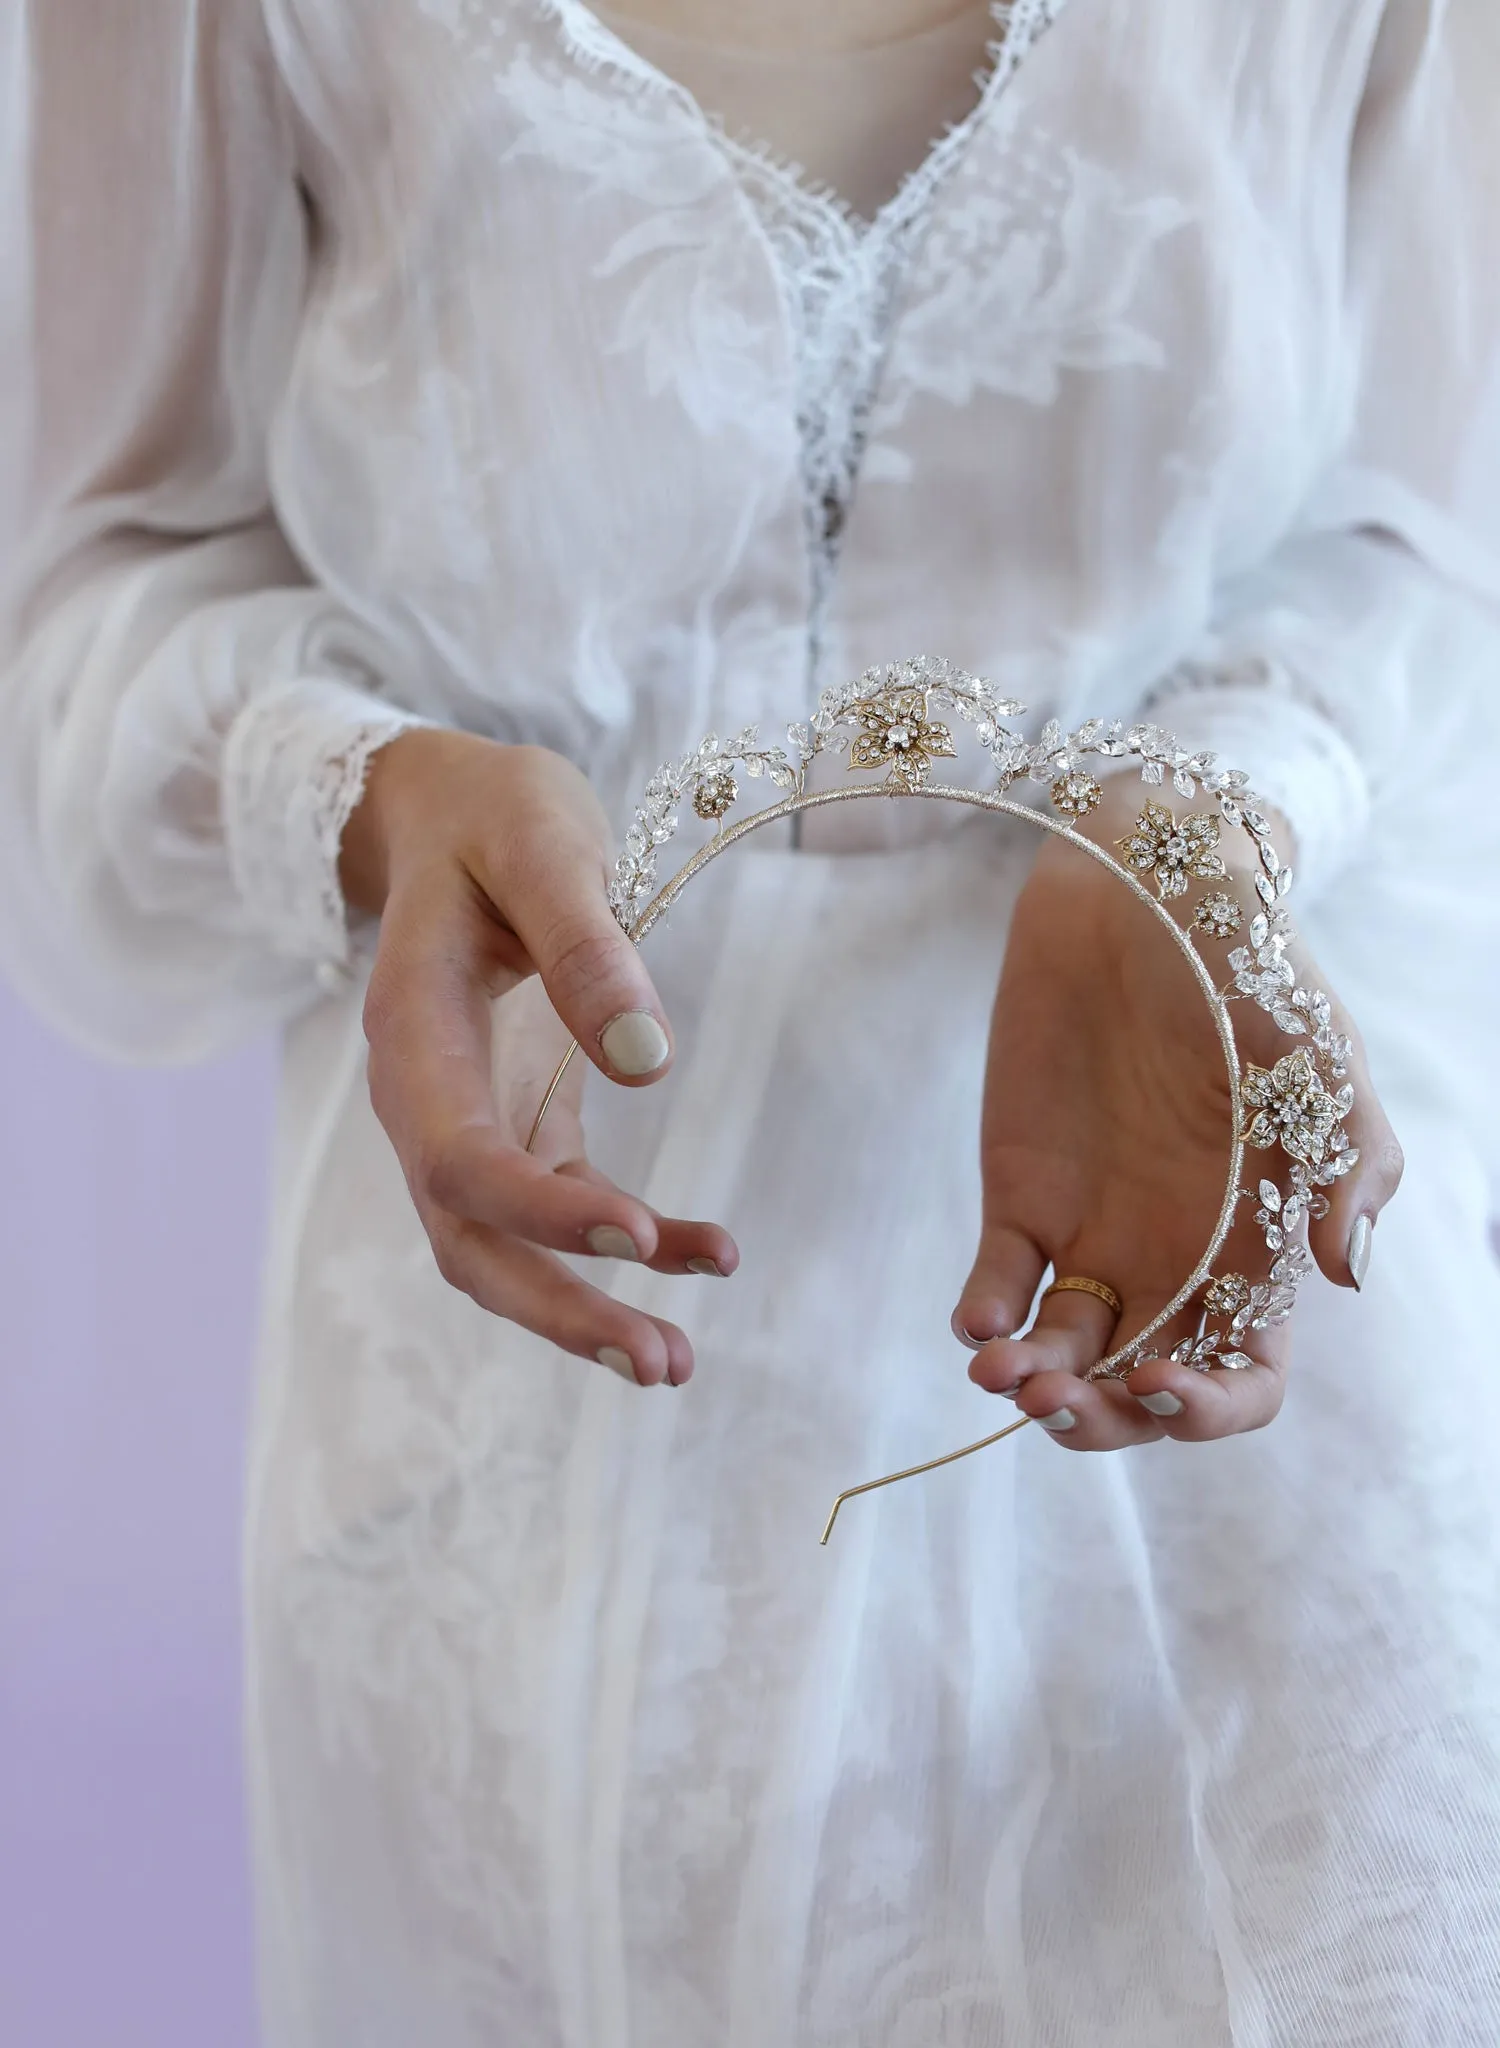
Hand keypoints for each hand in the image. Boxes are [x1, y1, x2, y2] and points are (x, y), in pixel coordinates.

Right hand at [341, 728, 737, 1387]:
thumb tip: (651, 1063)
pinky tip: (710, 1253)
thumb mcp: (542, 845)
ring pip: (506, 1250)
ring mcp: (470, 1121)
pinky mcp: (521, 1123)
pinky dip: (629, 1240)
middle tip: (659, 1363)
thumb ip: (587, 947)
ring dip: (585, 1309)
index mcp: (412, 1033)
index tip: (633, 1234)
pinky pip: (564, 1208)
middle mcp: (425, 1098)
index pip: (457, 1155)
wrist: (457, 814)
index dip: (536, 1210)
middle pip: (469, 1240)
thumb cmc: (494, 817)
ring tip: (679, 1362)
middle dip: (558, 1311)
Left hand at [954, 780, 1402, 1448]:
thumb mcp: (1322, 1055)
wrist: (1146, 887)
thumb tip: (1349, 1272)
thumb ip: (1350, 1160)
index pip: (1245, 1374)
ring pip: (1063, 1350)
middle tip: (1052, 1398)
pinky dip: (982, 1316)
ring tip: (1001, 1370)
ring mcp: (1094, 1229)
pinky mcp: (1021, 1193)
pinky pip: (998, 1282)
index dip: (1209, 1407)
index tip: (1162, 1381)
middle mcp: (1177, 1256)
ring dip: (1032, 1381)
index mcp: (1258, 1246)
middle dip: (1101, 1418)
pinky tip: (976, 1321)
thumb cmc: (1251, 965)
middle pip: (1141, 1386)